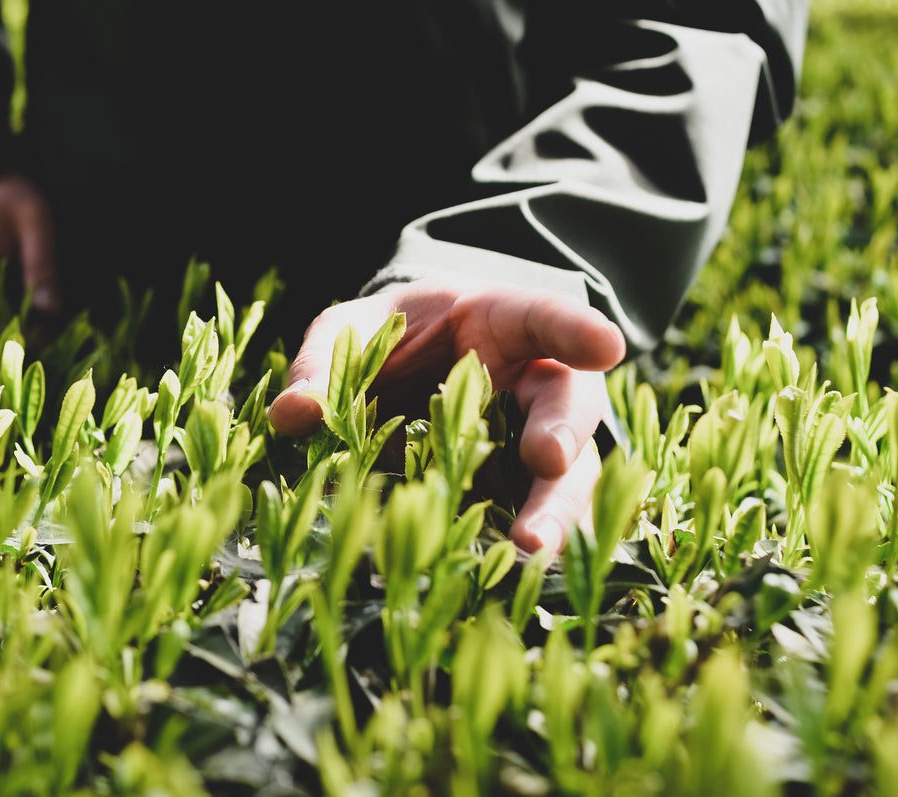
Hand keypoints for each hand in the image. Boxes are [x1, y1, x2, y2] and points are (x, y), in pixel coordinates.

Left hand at [267, 280, 625, 553]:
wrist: (407, 369)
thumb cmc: (390, 335)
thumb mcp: (352, 330)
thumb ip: (324, 362)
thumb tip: (293, 413)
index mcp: (503, 325)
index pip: (545, 318)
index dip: (575, 330)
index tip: (604, 344)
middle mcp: (535, 386)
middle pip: (569, 408)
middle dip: (562, 434)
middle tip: (546, 459)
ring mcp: (534, 446)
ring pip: (568, 479)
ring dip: (554, 513)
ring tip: (528, 551)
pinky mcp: (517, 498)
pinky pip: (531, 523)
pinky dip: (521, 551)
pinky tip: (503, 579)